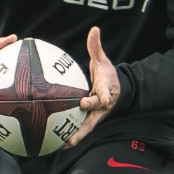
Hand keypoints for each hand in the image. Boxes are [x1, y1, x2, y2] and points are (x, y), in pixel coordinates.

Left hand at [67, 26, 122, 145]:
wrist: (116, 91)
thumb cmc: (106, 75)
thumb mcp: (103, 61)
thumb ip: (96, 47)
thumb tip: (95, 29)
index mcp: (107, 91)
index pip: (106, 94)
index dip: (104, 97)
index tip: (98, 100)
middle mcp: (102, 106)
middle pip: (95, 113)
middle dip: (87, 117)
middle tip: (77, 120)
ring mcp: (96, 115)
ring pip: (87, 127)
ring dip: (78, 136)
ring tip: (65, 144)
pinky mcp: (89, 120)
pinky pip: (80, 129)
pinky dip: (71, 136)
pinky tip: (57, 143)